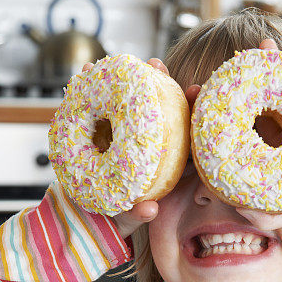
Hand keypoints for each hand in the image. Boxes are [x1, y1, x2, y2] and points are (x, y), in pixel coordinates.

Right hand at [80, 59, 179, 238]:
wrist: (86, 221)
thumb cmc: (115, 221)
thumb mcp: (126, 220)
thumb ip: (136, 216)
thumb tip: (149, 210)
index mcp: (164, 165)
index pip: (183, 135)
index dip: (191, 112)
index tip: (195, 89)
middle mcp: (147, 148)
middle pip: (158, 111)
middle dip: (158, 83)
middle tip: (155, 62)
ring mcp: (124, 139)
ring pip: (128, 106)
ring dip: (124, 81)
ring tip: (122, 60)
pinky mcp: (100, 135)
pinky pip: (99, 111)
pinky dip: (92, 91)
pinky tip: (88, 71)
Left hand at [233, 38, 281, 233]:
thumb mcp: (279, 214)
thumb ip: (258, 214)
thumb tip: (232, 205)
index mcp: (268, 146)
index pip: (240, 119)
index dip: (222, 103)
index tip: (200, 89)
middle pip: (265, 93)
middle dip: (255, 71)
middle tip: (248, 54)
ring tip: (272, 46)